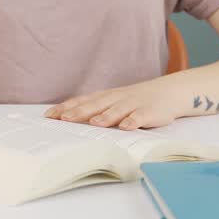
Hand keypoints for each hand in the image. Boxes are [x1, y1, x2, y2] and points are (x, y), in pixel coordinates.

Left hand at [43, 77, 186, 130]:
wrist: (168, 91)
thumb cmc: (135, 100)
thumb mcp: (113, 102)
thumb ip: (94, 109)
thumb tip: (67, 119)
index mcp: (106, 97)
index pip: (82, 101)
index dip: (66, 108)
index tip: (49, 116)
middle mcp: (117, 99)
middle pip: (96, 105)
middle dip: (80, 112)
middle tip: (64, 119)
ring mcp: (133, 104)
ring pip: (117, 110)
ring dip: (106, 116)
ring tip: (94, 123)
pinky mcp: (149, 111)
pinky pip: (141, 116)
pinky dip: (134, 121)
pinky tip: (127, 127)